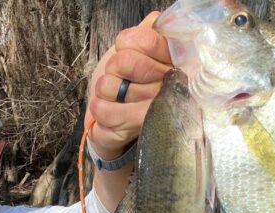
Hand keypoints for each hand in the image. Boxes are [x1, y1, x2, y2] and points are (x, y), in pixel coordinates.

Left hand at [85, 11, 172, 159]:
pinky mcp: (139, 127)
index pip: (145, 40)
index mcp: (175, 58)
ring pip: (110, 85)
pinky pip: (104, 109)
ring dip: (106, 90)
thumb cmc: (127, 81)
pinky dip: (99, 108)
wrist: (118, 120)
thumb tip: (156, 23)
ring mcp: (158, 106)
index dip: (126, 44)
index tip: (128, 52)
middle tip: (123, 78)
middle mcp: (172, 82)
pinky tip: (112, 109)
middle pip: (125, 62)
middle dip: (113, 69)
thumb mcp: (137, 47)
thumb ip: (150, 30)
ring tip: (118, 96)